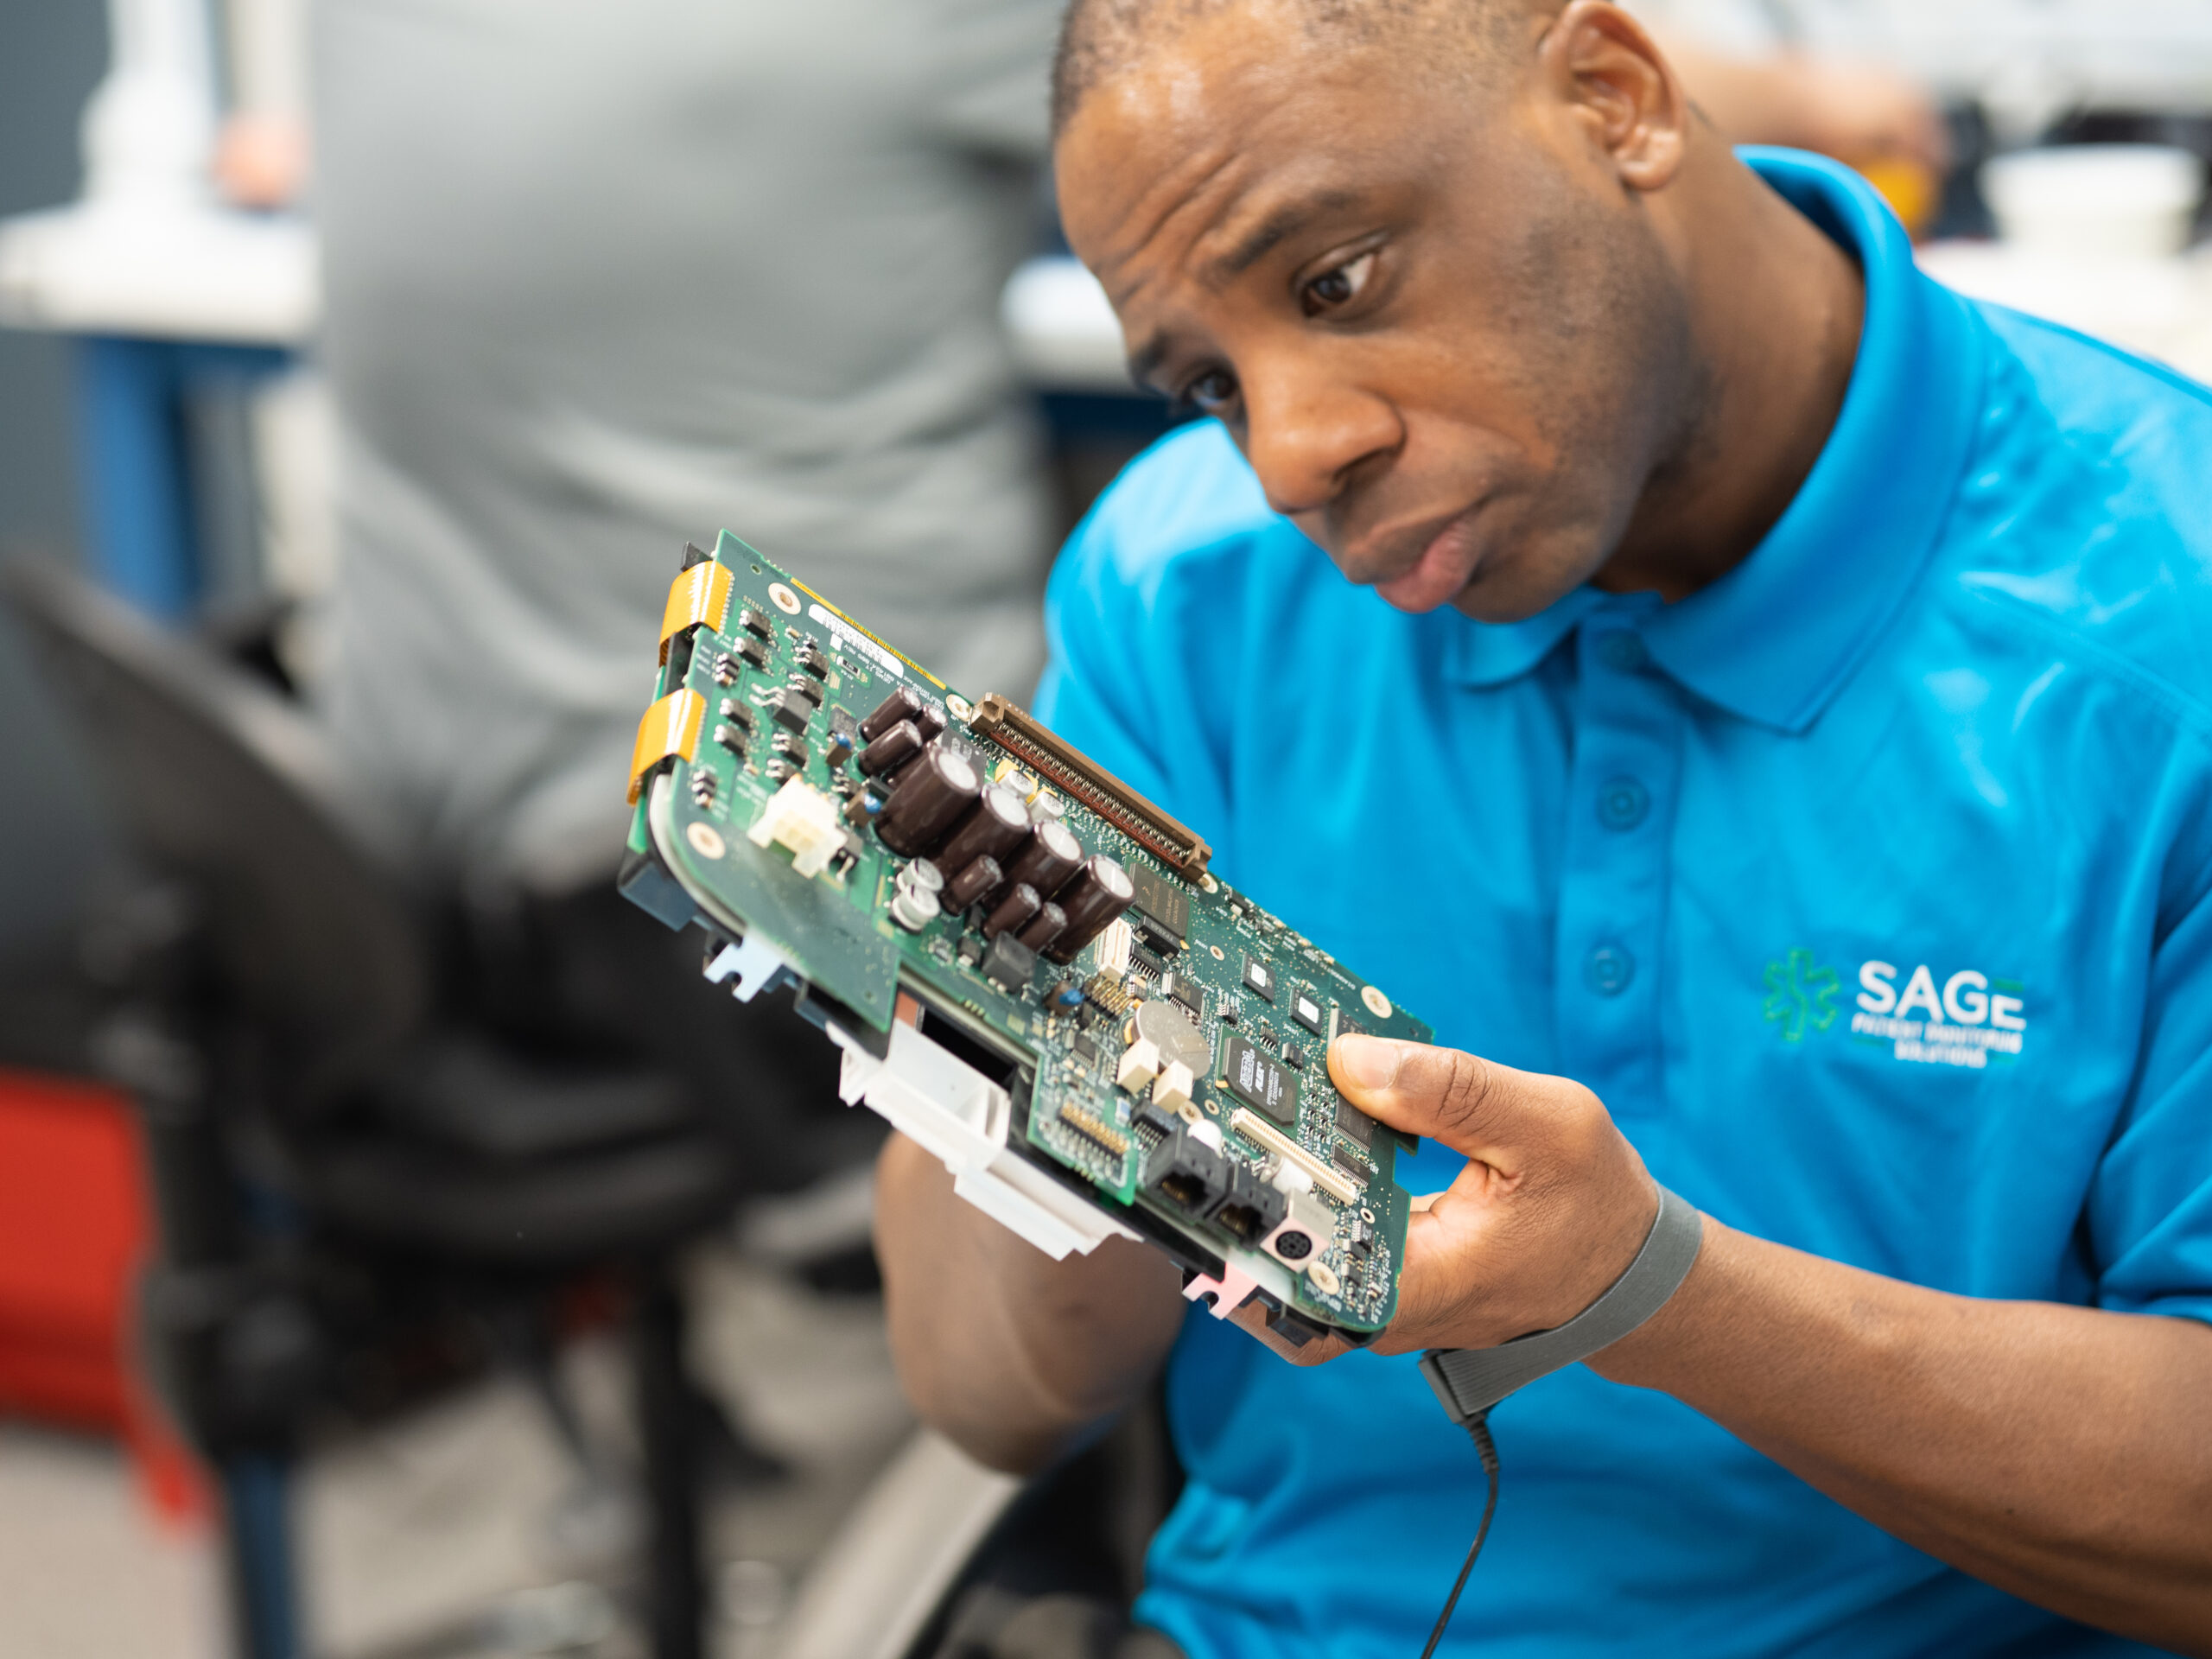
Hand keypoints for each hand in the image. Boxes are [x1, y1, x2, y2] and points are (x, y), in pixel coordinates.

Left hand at [1230, 1036, 1665, 1364]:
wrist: (1627, 1269)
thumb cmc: (1598, 1204)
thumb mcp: (1548, 1127)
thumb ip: (1452, 1091)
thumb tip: (1351, 1057)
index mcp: (1421, 1285)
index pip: (1297, 1268)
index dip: (1239, 1213)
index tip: (1205, 1146)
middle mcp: (1381, 1306)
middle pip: (1266, 1260)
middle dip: (1225, 1184)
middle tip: (1191, 1102)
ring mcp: (1372, 1295)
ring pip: (1281, 1248)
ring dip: (1251, 1178)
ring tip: (1219, 1095)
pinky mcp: (1373, 1270)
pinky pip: (1313, 1230)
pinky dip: (1291, 1177)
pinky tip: (1277, 1112)